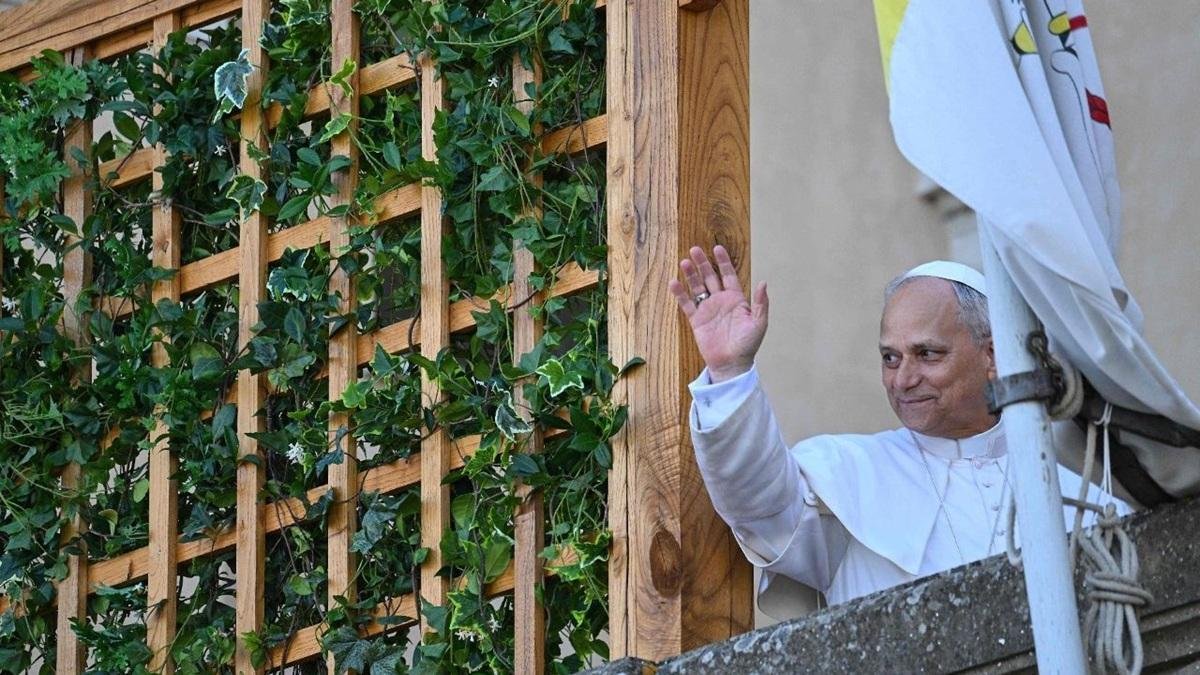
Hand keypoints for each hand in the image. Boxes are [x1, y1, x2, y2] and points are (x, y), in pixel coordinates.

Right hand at [668, 245, 767, 382]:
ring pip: (697, 287)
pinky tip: (674, 282)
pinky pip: (687, 304)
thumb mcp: (759, 323)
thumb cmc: (747, 345)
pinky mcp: (696, 320)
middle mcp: (720, 301)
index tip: (717, 248)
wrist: (732, 364)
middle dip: (703, 263)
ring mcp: (707, 309)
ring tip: (684, 262)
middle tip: (695, 249)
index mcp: (736, 299)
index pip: (728, 275)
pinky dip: (680, 293)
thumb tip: (763, 282)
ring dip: (691, 275)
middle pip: (710, 277)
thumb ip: (761, 303)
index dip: (723, 262)